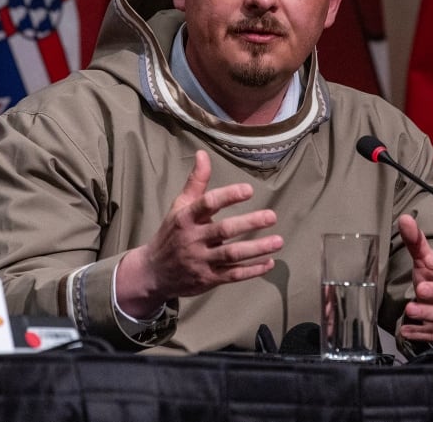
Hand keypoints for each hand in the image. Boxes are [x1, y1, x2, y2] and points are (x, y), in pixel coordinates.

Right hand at [116, 150, 282, 317]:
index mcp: (186, 218)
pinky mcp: (208, 279)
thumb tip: (203, 153)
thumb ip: (196, 181)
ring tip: (278, 241)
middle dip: (249, 223)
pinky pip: (233, 275)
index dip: (228, 196)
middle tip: (272, 216)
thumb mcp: (179, 206)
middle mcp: (193, 239)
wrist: (153, 272)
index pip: (207, 204)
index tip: (248, 190)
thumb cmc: (172, 233)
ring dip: (256, 248)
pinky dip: (252, 271)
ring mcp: (201, 260)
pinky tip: (269, 262)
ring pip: (232, 255)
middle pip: (224, 230)